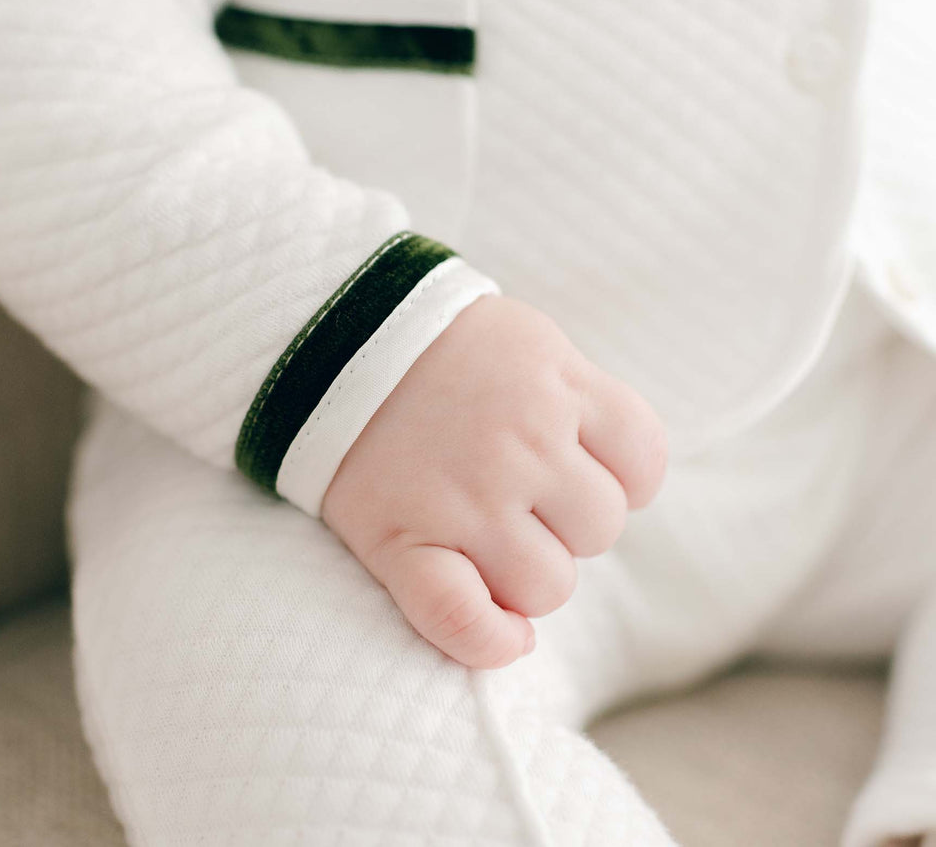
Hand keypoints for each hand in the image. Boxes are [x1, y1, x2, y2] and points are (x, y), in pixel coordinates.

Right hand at [321, 294, 666, 668]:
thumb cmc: (438, 343)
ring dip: (531, 574)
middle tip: (521, 494)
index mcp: (556, 386)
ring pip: (548, 586)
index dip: (624, 477)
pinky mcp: (402, 541)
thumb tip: (619, 478)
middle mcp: (519, 444)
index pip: (644, 462)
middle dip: (570, 520)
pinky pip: (464, 622)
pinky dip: (491, 640)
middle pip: (600, 528)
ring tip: (491, 537)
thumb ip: (580, 395)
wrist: (333, 337)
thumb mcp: (528, 340)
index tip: (583, 468)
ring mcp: (462, 498)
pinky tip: (504, 633)